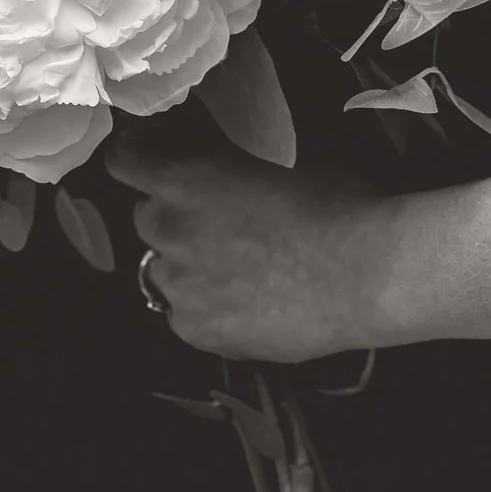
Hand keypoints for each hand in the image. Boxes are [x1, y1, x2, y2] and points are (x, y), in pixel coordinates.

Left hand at [106, 141, 392, 362]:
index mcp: (188, 178)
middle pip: (145, 220)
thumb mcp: (280, 166)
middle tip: (216, 227)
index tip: (143, 163)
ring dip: (186, 268)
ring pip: (162, 272)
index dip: (134, 162)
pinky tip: (245, 308)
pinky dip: (205, 311)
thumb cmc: (338, 208)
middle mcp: (171, 229)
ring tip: (236, 274)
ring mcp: (181, 284)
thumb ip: (234, 171)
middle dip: (173, 219)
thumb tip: (230, 175)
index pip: (125, 164)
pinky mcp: (196, 330)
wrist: (365, 274)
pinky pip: (184, 316)